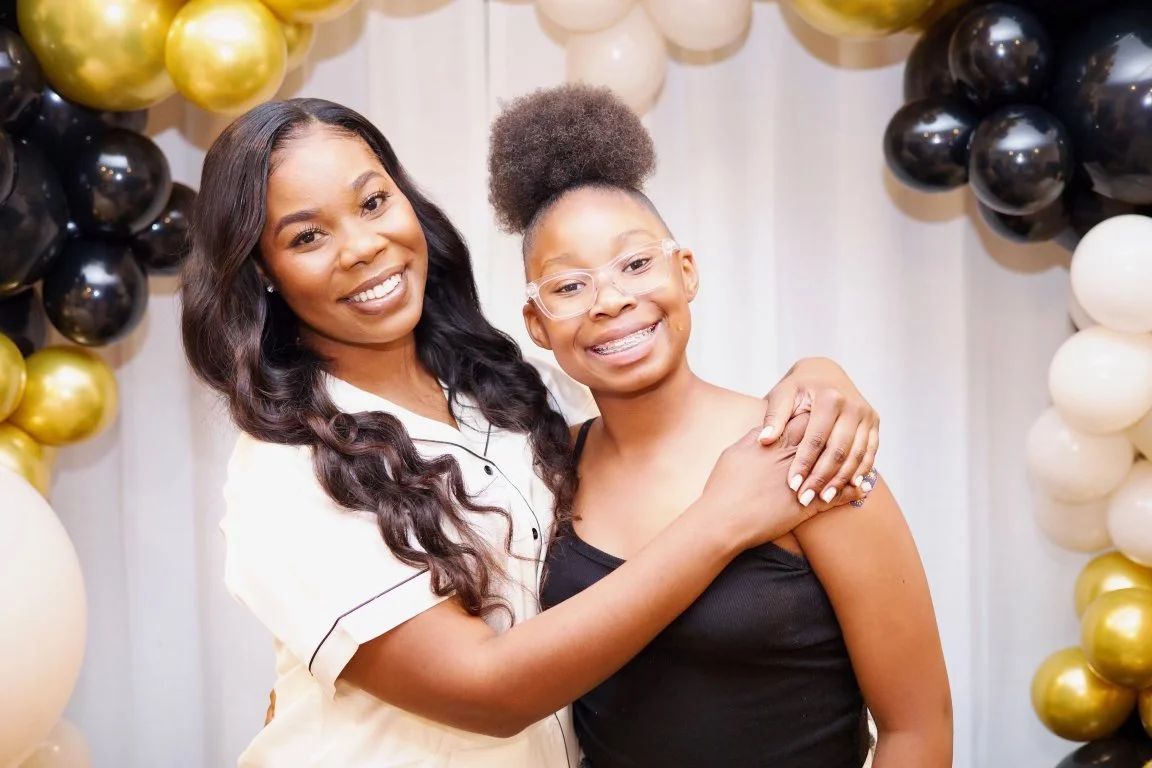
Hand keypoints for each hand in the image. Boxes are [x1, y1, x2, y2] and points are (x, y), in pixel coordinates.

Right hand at [703, 412, 869, 550]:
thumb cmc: (723, 487)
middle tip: (855, 429)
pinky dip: (852, 491)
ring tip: (865, 461)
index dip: (818, 415)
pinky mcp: (807, 505)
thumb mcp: (735, 452)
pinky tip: (863, 488)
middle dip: (842, 434)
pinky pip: (838, 496)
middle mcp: (793, 458)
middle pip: (826, 440)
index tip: (828, 411)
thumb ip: (754, 438)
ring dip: (852, 464)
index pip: (806, 422)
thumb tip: (766, 429)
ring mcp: (804, 481)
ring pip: (837, 467)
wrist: (723, 519)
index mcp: (776, 442)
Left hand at [758, 357, 878, 506]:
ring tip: (824, 499)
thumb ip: (774, 417)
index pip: (816, 438)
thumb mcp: (783, 394)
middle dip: (822, 477)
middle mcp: (853, 406)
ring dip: (841, 480)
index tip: (792, 485)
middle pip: (838, 450)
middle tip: (806, 498)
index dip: (804, 463)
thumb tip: (764, 440)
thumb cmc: (798, 386)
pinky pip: (870, 453)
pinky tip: (848, 488)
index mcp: (829, 398)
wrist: (825, 372)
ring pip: (856, 455)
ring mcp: (867, 415)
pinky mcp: (874, 424)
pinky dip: (860, 472)